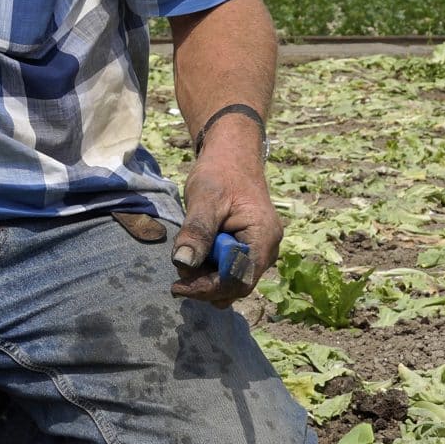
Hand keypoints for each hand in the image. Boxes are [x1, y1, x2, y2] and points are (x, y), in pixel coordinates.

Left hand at [169, 115, 281, 306]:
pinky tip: (195, 256)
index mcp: (263, 237)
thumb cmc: (220, 173)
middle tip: (177, 277)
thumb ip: (196, 231)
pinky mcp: (249, 249)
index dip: (209, 288)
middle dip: (205, 285)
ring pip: (233, 281)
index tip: (178, 286)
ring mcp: (260, 250)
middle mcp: (268, 249)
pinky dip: (211, 270)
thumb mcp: (204, 199)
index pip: (239, 279)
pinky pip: (231, 270)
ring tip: (185, 260)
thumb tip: (183, 263)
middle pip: (237, 285)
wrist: (232, 155)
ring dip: (206, 279)